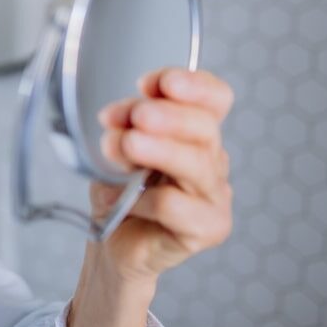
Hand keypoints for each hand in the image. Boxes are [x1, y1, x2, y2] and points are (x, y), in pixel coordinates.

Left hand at [94, 67, 234, 284]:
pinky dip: (145, 199)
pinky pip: (177, 206)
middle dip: (169, 115)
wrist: (112, 243)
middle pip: (206, 127)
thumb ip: (124, 126)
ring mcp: (214, 195)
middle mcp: (211, 159)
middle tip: (137, 115)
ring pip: (196, 165)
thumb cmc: (120, 191)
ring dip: (159, 150)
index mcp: (194, 131)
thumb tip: (122, 118)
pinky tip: (126, 201)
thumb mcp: (116, 146)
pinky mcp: (208, 229)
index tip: (153, 83)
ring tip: (127, 146)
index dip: (192, 85)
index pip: (214, 98)